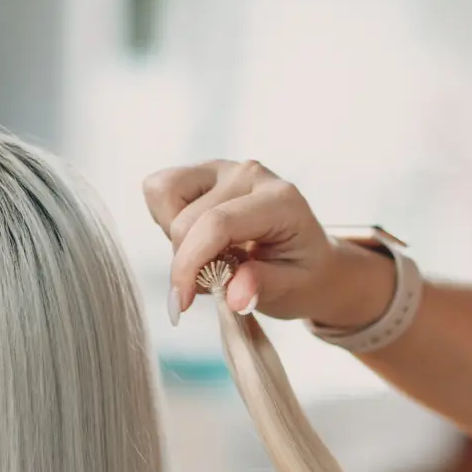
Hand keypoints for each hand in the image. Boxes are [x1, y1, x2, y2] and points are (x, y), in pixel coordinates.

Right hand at [142, 159, 393, 326]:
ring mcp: (225, 168)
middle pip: (185, 219)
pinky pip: (161, 190)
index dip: (190, 265)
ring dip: (174, 237)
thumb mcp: (294, 290)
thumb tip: (234, 296)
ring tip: (206, 258)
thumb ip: (262, 287)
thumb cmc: (303, 276)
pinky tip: (198, 241)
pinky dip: (168, 221)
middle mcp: (249, 175)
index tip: (181, 304)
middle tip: (211, 283)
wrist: (311, 261)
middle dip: (186, 262)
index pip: (217, 225)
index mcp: (279, 200)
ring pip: (164, 193)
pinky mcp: (205, 171)